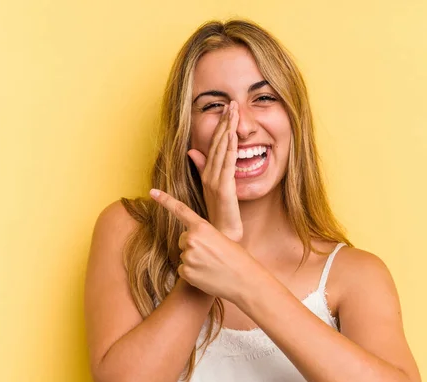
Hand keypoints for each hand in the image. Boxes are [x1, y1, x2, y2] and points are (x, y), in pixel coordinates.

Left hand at [149, 188, 264, 304]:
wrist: (244, 280)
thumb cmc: (237, 259)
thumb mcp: (223, 239)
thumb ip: (204, 237)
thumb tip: (189, 244)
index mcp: (202, 227)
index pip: (181, 211)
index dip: (165, 200)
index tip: (152, 192)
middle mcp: (192, 239)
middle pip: (183, 240)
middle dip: (193, 246)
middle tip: (212, 255)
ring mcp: (188, 257)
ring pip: (184, 256)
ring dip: (195, 261)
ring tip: (212, 267)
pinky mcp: (186, 272)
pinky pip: (183, 270)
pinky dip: (193, 274)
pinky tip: (207, 276)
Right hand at [187, 101, 242, 241]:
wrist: (222, 234)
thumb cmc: (220, 215)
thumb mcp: (212, 188)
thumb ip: (202, 168)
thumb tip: (193, 151)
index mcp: (208, 173)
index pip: (215, 144)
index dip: (220, 126)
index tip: (226, 109)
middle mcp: (210, 174)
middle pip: (217, 142)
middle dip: (225, 122)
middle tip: (231, 102)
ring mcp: (216, 180)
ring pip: (222, 149)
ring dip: (228, 129)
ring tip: (233, 111)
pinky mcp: (224, 188)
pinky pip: (227, 164)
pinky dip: (230, 148)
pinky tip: (233, 135)